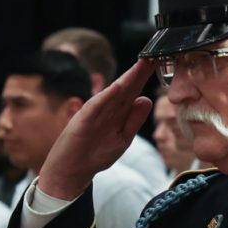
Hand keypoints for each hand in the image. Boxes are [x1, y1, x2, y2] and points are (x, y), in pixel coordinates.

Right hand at [38, 59, 154, 199]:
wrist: (71, 171)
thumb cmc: (94, 154)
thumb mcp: (122, 138)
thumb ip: (133, 120)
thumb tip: (146, 100)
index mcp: (116, 113)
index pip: (132, 92)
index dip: (143, 78)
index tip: (156, 63)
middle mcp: (106, 109)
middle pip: (125, 88)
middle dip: (138, 73)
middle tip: (152, 56)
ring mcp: (94, 114)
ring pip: (113, 94)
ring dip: (126, 79)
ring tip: (140, 65)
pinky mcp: (82, 122)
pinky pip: (96, 107)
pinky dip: (106, 97)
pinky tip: (118, 86)